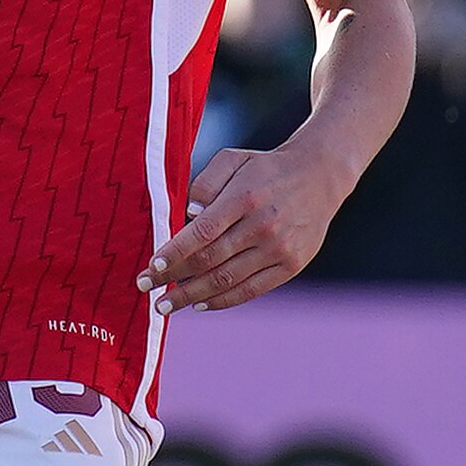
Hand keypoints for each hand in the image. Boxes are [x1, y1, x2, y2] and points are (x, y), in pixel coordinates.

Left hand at [148, 141, 346, 312]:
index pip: (202, 233)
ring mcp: (279, 248)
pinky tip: (199, 304)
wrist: (320, 177)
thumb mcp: (233, 160)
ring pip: (227, 280)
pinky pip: (251, 290)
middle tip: (146, 287)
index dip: (174, 253)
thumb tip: (187, 215)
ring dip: (191, 296)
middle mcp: (263, 226)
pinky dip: (223, 300)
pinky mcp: (292, 265)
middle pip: (209, 260)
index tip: (151, 266)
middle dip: (172, 278)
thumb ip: (204, 182)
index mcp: (245, 198)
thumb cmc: (265, 169)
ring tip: (165, 305)